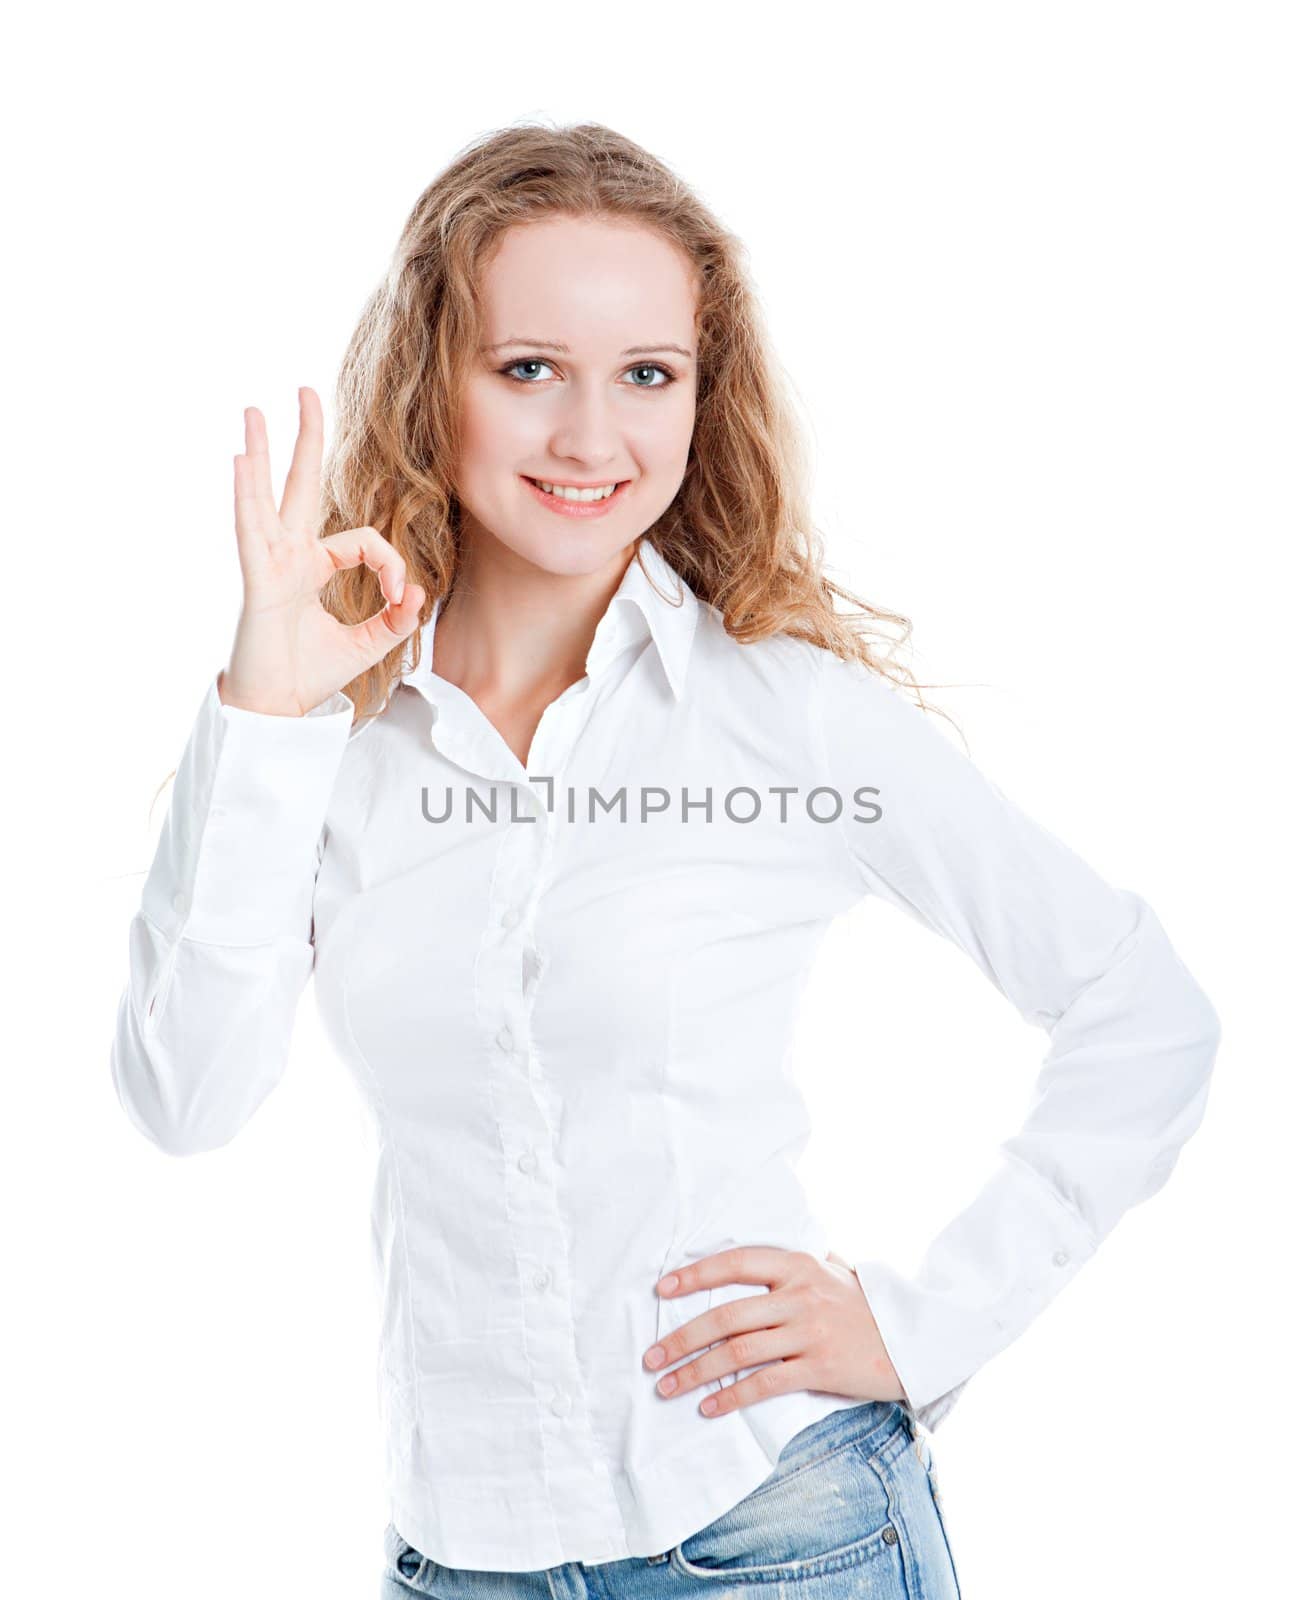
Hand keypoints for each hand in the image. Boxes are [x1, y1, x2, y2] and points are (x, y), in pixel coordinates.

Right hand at [220, 388, 425, 716]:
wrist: (277, 709)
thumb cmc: (308, 675)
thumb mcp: (369, 645)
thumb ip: (396, 620)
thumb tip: (420, 595)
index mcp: (313, 566)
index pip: (365, 542)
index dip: (393, 564)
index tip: (403, 598)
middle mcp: (289, 556)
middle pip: (300, 486)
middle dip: (306, 439)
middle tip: (305, 392)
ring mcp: (270, 564)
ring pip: (266, 497)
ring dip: (261, 452)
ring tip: (255, 411)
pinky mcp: (258, 581)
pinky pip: (252, 531)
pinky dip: (246, 496)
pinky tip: (241, 461)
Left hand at [641, 1245, 907, 1418]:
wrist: (916, 1336)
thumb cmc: (865, 1304)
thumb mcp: (831, 1270)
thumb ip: (793, 1267)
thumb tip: (750, 1260)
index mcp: (798, 1265)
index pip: (735, 1263)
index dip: (695, 1275)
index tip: (660, 1289)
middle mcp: (800, 1295)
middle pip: (726, 1316)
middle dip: (681, 1337)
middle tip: (651, 1357)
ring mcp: (810, 1333)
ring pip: (739, 1352)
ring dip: (696, 1371)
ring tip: (667, 1385)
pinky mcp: (820, 1369)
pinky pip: (766, 1384)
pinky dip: (733, 1396)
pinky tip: (709, 1406)